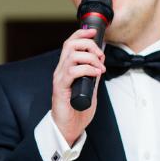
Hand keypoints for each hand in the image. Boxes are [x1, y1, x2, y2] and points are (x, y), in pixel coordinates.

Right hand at [51, 27, 105, 145]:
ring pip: (72, 55)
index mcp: (66, 69)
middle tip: (100, 55)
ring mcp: (59, 79)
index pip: (70, 43)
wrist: (69, 128)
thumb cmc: (77, 111)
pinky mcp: (60, 88)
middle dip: (88, 44)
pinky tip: (95, 74)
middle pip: (70, 44)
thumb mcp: (89, 88)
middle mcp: (60, 71)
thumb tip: (100, 62)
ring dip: (90, 58)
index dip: (81, 34)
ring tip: (99, 68)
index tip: (94, 32)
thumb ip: (92, 75)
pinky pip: (72, 71)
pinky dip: (87, 69)